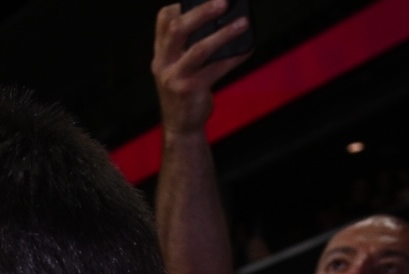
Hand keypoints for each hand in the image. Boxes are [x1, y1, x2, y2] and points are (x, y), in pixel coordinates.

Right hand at [153, 0, 249, 137]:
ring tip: (243, 23)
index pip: (164, 21)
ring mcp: (174, 77)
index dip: (181, 6)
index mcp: (160, 53)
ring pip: (198, 49)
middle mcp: (163, 63)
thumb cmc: (185, 91)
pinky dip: (235, 57)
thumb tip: (222, 22)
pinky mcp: (190, 90)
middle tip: (224, 2)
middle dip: (202, 11)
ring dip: (223, 34)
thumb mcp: (178, 67)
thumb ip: (189, 47)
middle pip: (178, 29)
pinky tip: (247, 49)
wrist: (181, 125)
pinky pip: (217, 68)